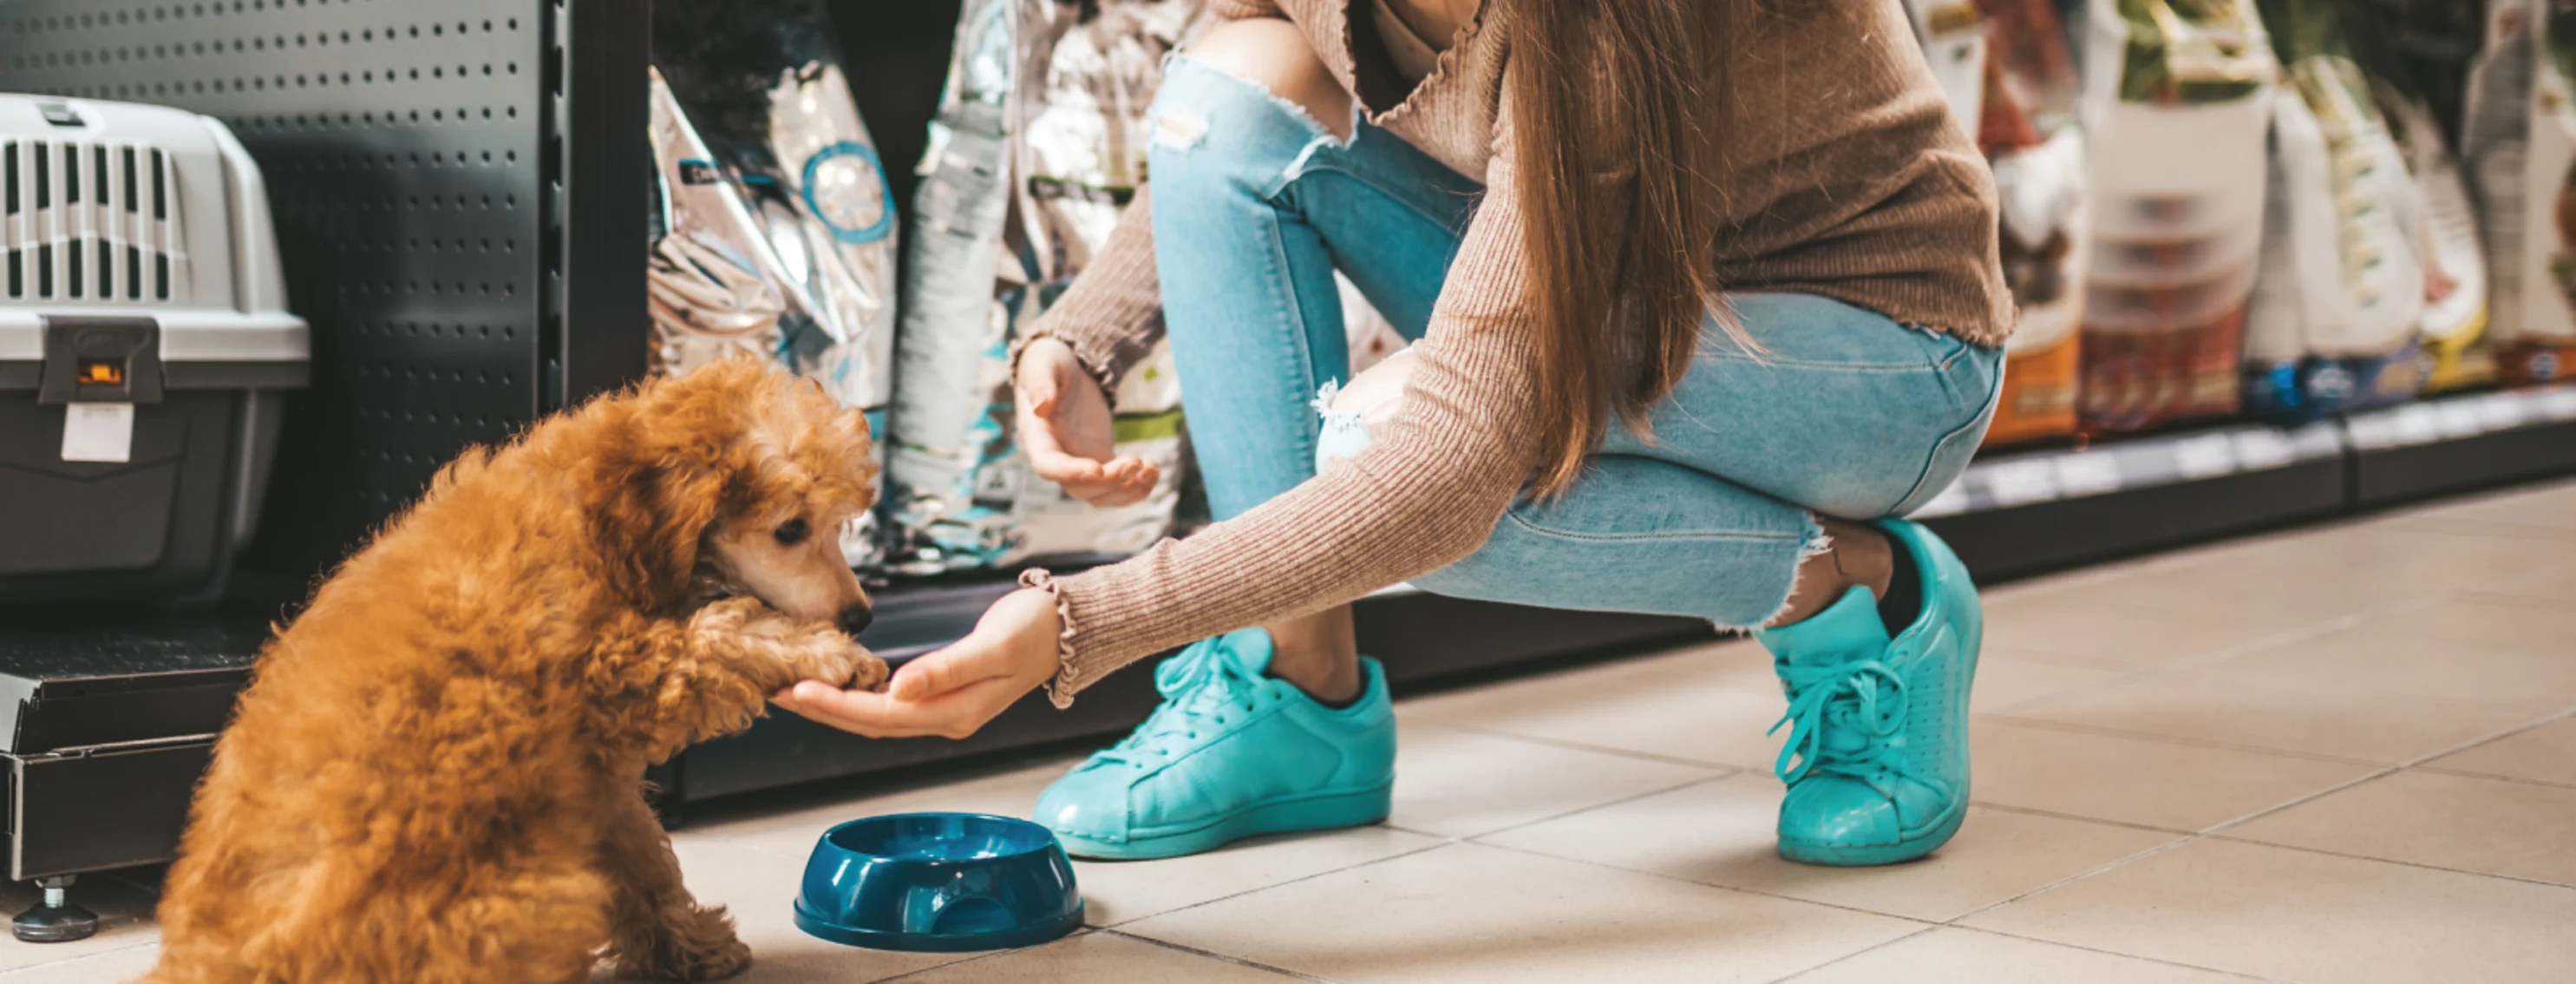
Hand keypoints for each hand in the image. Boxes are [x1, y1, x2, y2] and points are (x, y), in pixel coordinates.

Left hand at [772, 588, 1062, 739]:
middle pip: (871, 723)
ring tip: (794, 691)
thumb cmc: (1037, 629)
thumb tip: (897, 686)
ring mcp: (946, 709)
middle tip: (775, 694)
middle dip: (822, 711)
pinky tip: (840, 684)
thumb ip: (946, 668)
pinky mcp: (945, 694)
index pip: (881, 716)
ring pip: (877, 716)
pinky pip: (891, 704)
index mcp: (955, 712)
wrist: (1070, 627)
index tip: (797, 691)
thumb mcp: (993, 644)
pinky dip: (858, 696)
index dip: (836, 706)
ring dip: (835, 707)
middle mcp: (946, 717)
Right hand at [1016, 337, 1159, 506]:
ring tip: (1151, 470)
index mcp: (1037, 437)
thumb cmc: (1049, 362)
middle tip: (1136, 461)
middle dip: (1110, 482)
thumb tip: (1040, 406)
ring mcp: (1078, 461)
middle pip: (1079, 488)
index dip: (1071, 473)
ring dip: (1127, 490)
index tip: (1099, 469)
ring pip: (1100, 494)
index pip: (1048, 466)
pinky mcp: (1099, 458)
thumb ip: (1040, 383)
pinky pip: (1115, 485)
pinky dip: (1135, 486)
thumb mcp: (1042, 364)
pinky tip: (1154, 471)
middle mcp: (1056, 457)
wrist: (1066, 365)